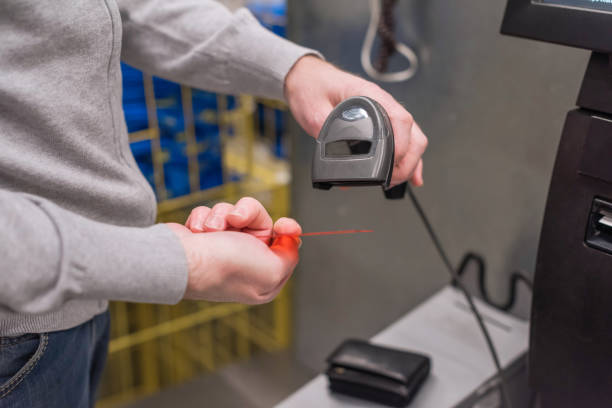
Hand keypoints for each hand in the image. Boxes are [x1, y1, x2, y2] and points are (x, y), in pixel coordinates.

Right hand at [167, 198, 301, 303]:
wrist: (178, 260)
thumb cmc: (223, 267)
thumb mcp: (272, 269)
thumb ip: (290, 256)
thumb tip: (292, 241)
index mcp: (264, 276)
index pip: (285, 245)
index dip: (287, 230)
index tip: (283, 224)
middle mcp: (245, 262)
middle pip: (259, 221)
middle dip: (247, 214)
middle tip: (236, 220)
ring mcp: (222, 248)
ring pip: (234, 213)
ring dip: (222, 215)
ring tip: (211, 230)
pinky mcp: (203, 237)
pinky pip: (212, 213)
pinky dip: (204, 218)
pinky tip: (198, 231)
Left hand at [284, 55, 426, 186]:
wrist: (307, 77)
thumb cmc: (312, 87)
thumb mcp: (313, 110)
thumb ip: (325, 131)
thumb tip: (335, 158)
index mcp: (369, 95)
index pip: (399, 119)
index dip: (402, 145)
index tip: (393, 164)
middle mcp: (381, 103)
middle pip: (412, 132)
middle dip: (408, 160)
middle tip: (392, 179)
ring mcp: (382, 112)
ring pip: (411, 137)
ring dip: (410, 161)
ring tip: (398, 181)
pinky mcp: (378, 121)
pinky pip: (401, 140)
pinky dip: (407, 159)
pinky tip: (410, 175)